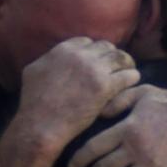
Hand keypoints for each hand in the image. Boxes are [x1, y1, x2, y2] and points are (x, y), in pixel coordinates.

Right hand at [18, 38, 138, 149]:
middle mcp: (80, 56)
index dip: (94, 51)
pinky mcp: (105, 87)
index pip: (87, 42)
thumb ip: (47, 59)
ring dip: (126, 64)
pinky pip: (127, 76)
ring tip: (129, 71)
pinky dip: (132, 77)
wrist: (41, 125)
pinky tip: (133, 81)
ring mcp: (94, 70)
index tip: (98, 61)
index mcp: (63, 50)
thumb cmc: (33, 103)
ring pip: (120, 58)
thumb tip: (53, 55)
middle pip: (106, 47)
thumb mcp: (33, 71)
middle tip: (117, 66)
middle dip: (111, 56)